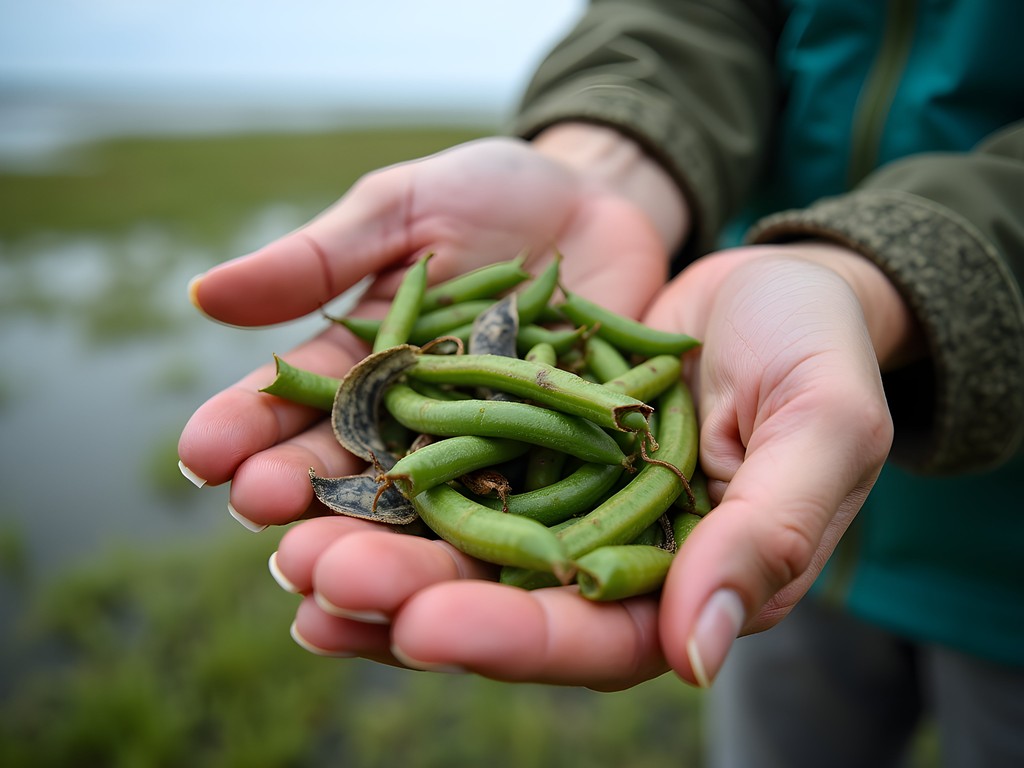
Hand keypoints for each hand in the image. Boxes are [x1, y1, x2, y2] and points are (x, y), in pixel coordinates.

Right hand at [178, 132, 678, 527]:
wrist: (601, 199)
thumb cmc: (490, 193)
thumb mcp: (399, 209)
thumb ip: (316, 258)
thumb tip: (203, 293)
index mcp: (365, 362)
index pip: (294, 402)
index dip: (248, 425)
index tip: (204, 451)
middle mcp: (416, 418)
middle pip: (351, 467)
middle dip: (303, 495)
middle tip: (260, 515)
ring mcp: (484, 444)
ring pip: (426, 504)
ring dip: (381, 538)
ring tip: (338, 565)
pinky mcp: (555, 456)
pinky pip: (524, 496)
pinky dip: (492, 530)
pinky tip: (458, 564)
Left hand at [270, 243, 910, 688]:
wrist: (773, 280)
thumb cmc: (819, 352)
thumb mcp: (821, 428)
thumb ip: (770, 536)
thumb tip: (698, 657)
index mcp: (682, 582)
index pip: (592, 637)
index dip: (509, 639)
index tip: (423, 627)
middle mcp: (604, 556)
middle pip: (498, 599)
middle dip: (405, 593)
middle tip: (318, 573)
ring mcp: (553, 496)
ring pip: (452, 542)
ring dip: (370, 541)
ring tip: (286, 538)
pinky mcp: (517, 437)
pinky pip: (443, 464)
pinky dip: (381, 471)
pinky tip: (313, 471)